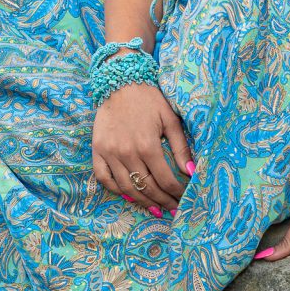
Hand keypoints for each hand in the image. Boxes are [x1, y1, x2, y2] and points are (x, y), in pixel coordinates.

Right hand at [92, 82, 193, 216]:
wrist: (120, 82)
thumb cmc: (149, 99)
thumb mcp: (170, 119)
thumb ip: (181, 147)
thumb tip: (192, 172)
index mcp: (148, 145)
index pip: (165, 179)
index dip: (176, 193)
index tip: (184, 199)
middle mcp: (127, 153)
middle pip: (147, 187)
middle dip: (163, 201)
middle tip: (173, 209)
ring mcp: (109, 153)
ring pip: (126, 188)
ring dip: (142, 202)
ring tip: (155, 209)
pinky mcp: (97, 150)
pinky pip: (104, 178)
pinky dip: (116, 190)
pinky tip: (129, 196)